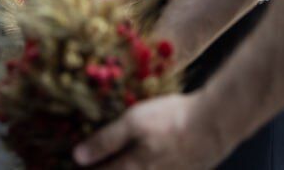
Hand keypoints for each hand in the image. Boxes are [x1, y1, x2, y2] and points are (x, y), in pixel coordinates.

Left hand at [73, 94, 226, 168]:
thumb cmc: (173, 120)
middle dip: (104, 167)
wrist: (216, 124)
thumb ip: (105, 141)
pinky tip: (140, 164)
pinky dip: (141, 168)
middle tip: (89, 164)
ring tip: (116, 160)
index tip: (67, 166)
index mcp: (131, 169)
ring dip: (122, 167)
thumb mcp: (134, 122)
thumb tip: (77, 157)